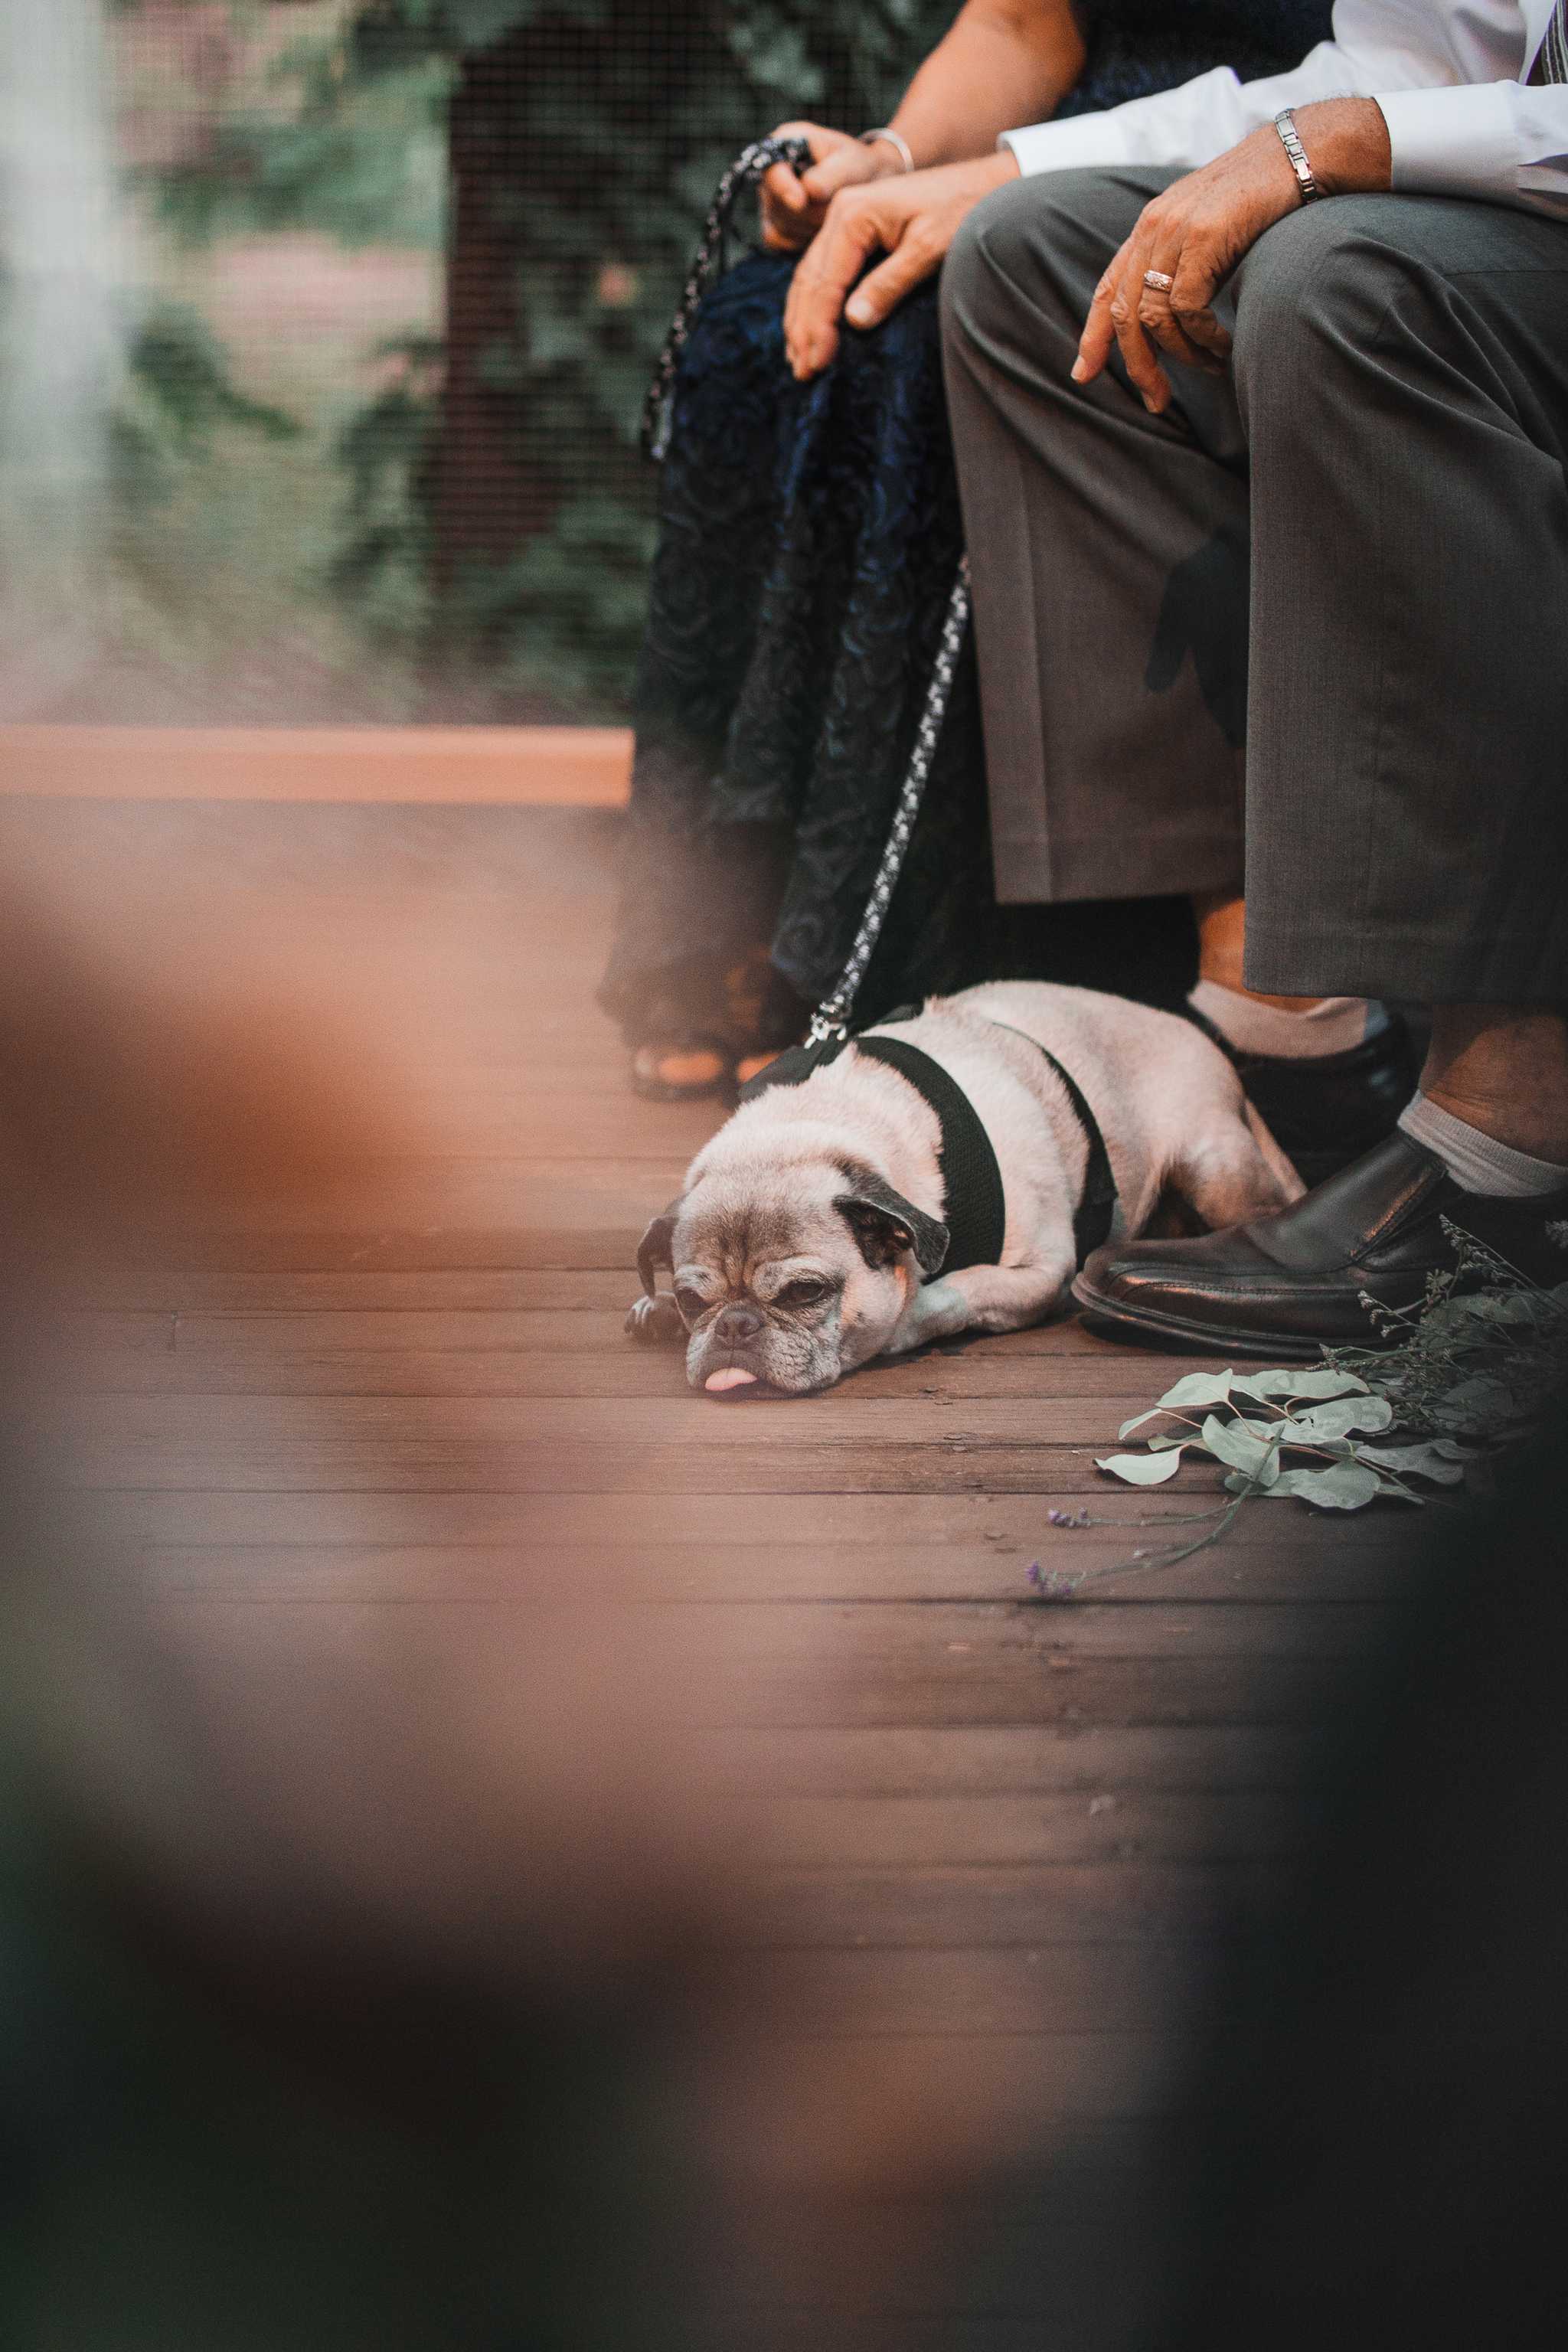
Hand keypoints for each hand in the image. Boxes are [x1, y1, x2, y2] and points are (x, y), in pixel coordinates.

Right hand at [760, 122, 892, 252]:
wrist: (865, 187)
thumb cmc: (859, 167)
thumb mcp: (853, 164)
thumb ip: (831, 175)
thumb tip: (808, 191)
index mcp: (786, 143)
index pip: (771, 167)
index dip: (783, 186)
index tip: (801, 202)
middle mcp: (772, 172)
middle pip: (778, 203)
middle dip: (811, 212)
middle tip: (838, 208)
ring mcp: (770, 201)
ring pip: (781, 226)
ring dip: (811, 228)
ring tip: (833, 216)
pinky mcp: (773, 228)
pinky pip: (780, 243)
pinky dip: (802, 242)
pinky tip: (822, 231)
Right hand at [784, 150, 1017, 379]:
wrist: (982, 182)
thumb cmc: (961, 210)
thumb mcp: (928, 249)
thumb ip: (890, 284)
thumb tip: (854, 321)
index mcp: (853, 214)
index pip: (825, 281)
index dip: (818, 327)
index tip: (817, 364)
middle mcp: (840, 212)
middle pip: (809, 280)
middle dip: (802, 329)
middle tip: (802, 372)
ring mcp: (844, 218)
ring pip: (809, 276)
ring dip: (801, 320)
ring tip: (797, 359)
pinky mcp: (854, 228)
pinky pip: (823, 270)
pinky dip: (813, 302)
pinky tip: (810, 327)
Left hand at [1072, 97, 1391, 414]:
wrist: (1299, 153)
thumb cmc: (1262, 196)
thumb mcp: (1209, 228)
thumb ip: (1181, 260)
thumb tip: (1172, 315)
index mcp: (1150, 225)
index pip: (1107, 287)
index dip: (1093, 336)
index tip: (1083, 375)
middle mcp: (1154, 228)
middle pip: (1124, 313)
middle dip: (1138, 366)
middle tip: (1156, 401)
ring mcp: (1176, 232)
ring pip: (1154, 317)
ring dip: (1182, 355)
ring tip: (1211, 366)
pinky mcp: (1202, 239)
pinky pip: (1187, 308)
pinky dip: (1203, 338)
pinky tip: (1223, 346)